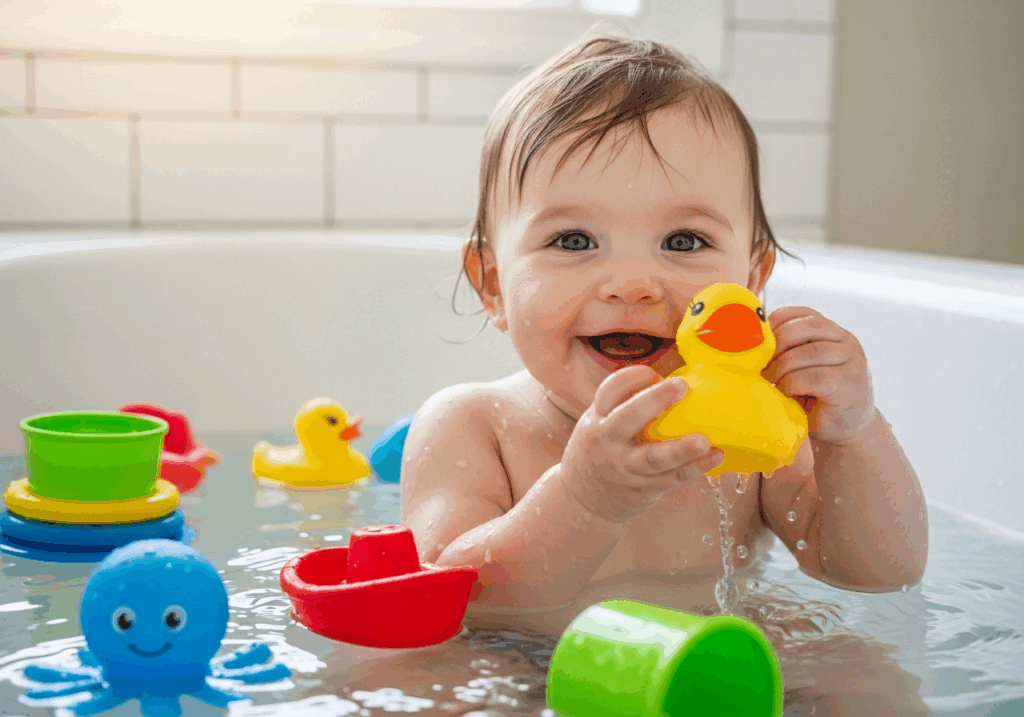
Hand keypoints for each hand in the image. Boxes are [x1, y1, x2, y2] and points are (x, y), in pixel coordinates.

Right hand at [559, 365, 724, 522]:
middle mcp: (608, 442)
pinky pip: (672, 478)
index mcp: (597, 420)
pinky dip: (696, 468)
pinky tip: (715, 456)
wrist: (584, 499)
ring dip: (680, 449)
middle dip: (653, 401)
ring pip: (653, 458)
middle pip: (627, 418)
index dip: (631, 378)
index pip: (609, 391)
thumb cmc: (600, 451)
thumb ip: (624, 404)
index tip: (653, 373)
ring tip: (703, 440)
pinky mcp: (644, 487)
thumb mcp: (598, 424)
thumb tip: (670, 380)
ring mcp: (626, 468)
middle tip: (681, 386)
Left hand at [762, 306, 876, 444]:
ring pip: (807, 352)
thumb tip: (748, 341)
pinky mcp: (850, 383)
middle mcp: (845, 340)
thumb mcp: (799, 366)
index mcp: (831, 331)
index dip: (774, 324)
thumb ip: (786, 350)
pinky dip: (792, 383)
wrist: (845, 428)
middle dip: (775, 345)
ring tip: (770, 381)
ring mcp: (852, 360)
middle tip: (760, 364)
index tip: (758, 343)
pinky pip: (814, 376)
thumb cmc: (814, 396)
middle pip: (803, 328)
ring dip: (781, 367)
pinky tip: (786, 392)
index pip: (799, 313)